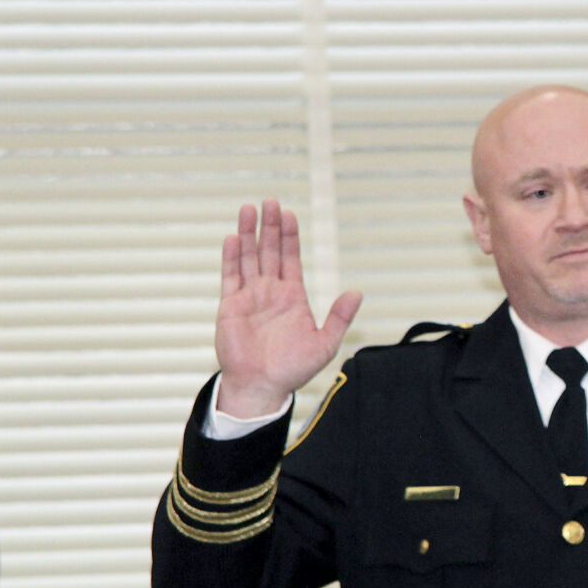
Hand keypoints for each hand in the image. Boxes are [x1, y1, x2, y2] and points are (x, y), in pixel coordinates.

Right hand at [215, 199, 362, 416]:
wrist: (262, 387)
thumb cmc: (293, 369)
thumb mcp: (325, 343)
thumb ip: (339, 317)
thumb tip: (357, 292)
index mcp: (292, 297)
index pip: (291, 259)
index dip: (289, 237)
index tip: (290, 215)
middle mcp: (270, 292)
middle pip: (269, 251)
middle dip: (270, 227)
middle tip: (271, 201)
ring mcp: (249, 297)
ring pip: (248, 257)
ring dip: (249, 233)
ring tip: (249, 208)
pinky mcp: (230, 306)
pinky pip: (230, 276)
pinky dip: (231, 257)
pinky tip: (234, 237)